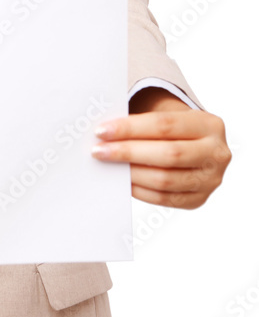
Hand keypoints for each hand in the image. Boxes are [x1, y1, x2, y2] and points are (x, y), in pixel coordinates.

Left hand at [90, 92, 231, 208]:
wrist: (197, 146)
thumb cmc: (175, 129)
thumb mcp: (169, 116)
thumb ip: (143, 123)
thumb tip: (104, 134)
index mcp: (210, 125)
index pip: (164, 125)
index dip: (131, 128)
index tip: (102, 131)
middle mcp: (216, 153)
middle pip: (167, 154)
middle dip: (128, 152)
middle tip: (99, 150)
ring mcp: (211, 180)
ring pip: (165, 180)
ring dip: (131, 173)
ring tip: (108, 165)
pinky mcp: (199, 200)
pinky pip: (164, 199)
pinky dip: (140, 190)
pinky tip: (123, 180)